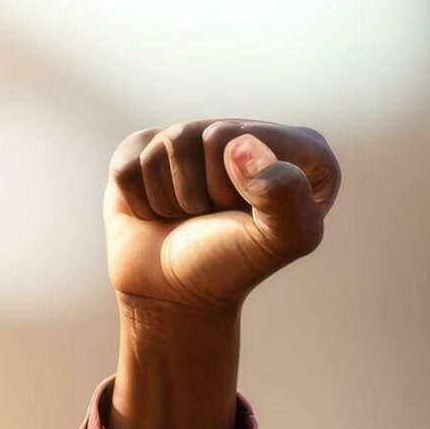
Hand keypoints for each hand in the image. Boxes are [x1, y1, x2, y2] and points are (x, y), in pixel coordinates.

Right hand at [105, 121, 337, 311]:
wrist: (172, 295)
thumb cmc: (230, 265)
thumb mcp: (281, 240)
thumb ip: (287, 194)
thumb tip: (238, 144)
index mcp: (299, 148)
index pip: (247, 136)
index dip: (240, 183)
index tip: (245, 215)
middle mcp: (247, 132)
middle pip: (209, 134)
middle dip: (204, 192)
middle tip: (213, 217)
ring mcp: (191, 137)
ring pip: (167, 146)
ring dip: (172, 200)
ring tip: (187, 218)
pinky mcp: (143, 151)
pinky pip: (129, 166)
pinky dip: (140, 202)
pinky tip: (159, 213)